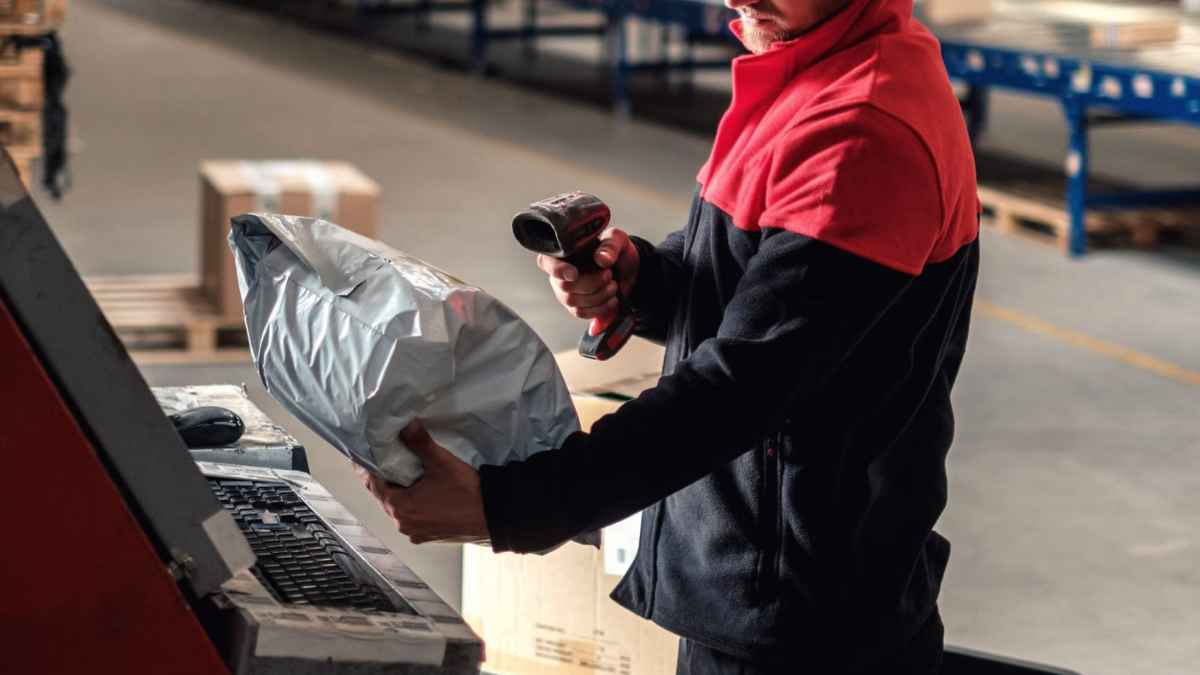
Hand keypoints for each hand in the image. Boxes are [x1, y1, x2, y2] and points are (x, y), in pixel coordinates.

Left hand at [355, 420, 489, 544]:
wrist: (495, 516)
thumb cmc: (467, 493)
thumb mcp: (441, 462)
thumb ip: (419, 442)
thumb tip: (406, 424)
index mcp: (400, 507)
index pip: (372, 484)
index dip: (368, 468)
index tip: (366, 456)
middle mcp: (404, 523)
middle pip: (385, 497)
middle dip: (384, 479)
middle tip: (386, 460)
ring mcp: (416, 532)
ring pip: (399, 508)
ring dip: (400, 493)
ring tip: (406, 474)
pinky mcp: (429, 536)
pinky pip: (413, 517)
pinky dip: (413, 505)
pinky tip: (423, 493)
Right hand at [537, 227, 638, 319]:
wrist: (628, 269)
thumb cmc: (616, 251)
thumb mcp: (618, 240)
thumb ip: (610, 246)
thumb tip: (601, 259)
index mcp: (564, 253)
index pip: (546, 262)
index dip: (557, 270)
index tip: (574, 274)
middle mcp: (560, 273)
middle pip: (563, 286)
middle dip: (591, 283)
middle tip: (609, 275)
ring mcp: (566, 292)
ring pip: (573, 302)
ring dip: (598, 296)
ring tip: (613, 286)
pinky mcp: (576, 306)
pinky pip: (581, 313)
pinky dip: (600, 308)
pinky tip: (612, 299)